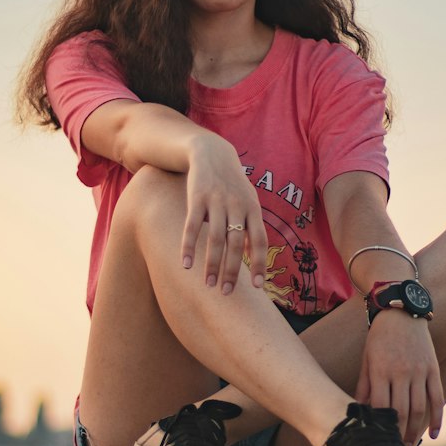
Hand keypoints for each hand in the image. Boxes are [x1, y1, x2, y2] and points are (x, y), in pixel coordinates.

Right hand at [180, 136, 267, 293]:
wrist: (211, 153)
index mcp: (253, 208)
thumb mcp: (248, 201)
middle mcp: (237, 205)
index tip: (257, 287)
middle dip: (232, 271)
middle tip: (226, 292)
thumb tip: (255, 257)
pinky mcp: (196, 197)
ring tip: (208, 284)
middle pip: (236, 244)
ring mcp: (217, 201)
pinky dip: (188, 247)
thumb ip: (252, 227)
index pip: (260, 241)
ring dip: (211, 264)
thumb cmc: (232, 184)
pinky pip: (192, 226)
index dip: (259, 264)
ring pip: (215, 239)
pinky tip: (185, 264)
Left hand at [356, 312, 443, 445]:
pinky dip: (437, 418)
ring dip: (414, 431)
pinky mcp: (433, 369)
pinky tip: (433, 434)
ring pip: (419, 408)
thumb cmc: (379, 338)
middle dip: (397, 436)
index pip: (380, 407)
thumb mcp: (366, 360)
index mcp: (381, 371)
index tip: (377, 443)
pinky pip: (436, 397)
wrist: (402, 312)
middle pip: (401, 412)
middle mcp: (401, 373)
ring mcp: (419, 371)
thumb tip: (360, 412)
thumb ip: (364, 386)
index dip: (379, 428)